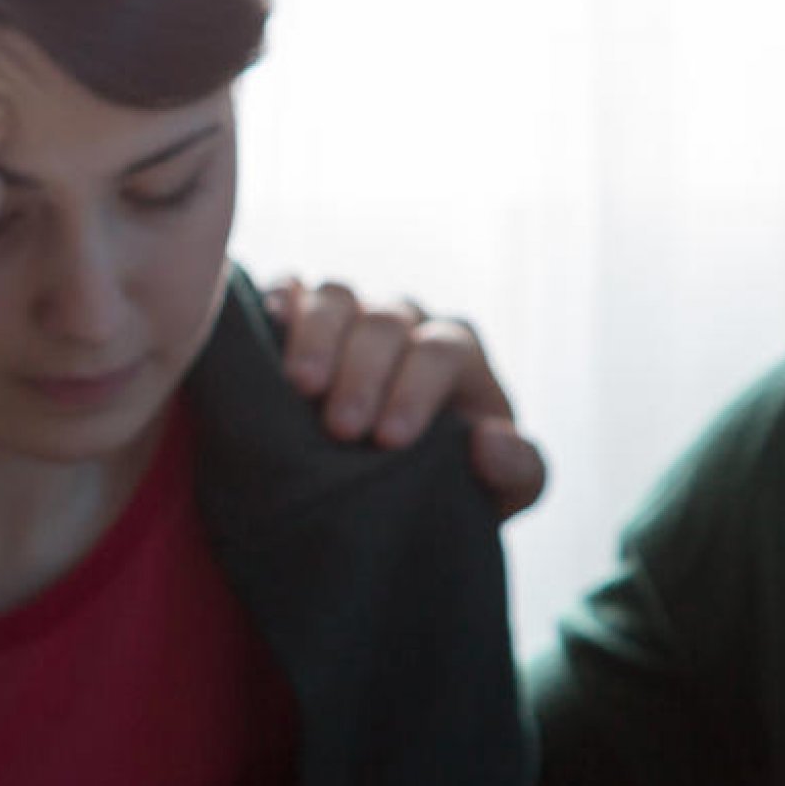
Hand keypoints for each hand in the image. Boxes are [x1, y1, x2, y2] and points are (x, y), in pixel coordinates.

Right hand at [264, 274, 547, 517]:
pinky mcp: (299, 318)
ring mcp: (349, 315)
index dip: (416, 389)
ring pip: (335, 297)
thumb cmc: (452, 485)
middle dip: (363, 372)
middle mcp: (402, 322)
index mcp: (454, 353)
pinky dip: (275, 305)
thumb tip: (489, 441)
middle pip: (384, 322)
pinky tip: (264, 332)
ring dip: (315, 336)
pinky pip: (287, 292)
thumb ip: (519, 472)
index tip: (389, 441)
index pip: (440, 351)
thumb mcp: (501, 493)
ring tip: (298, 387)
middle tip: (341, 428)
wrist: (392, 491)